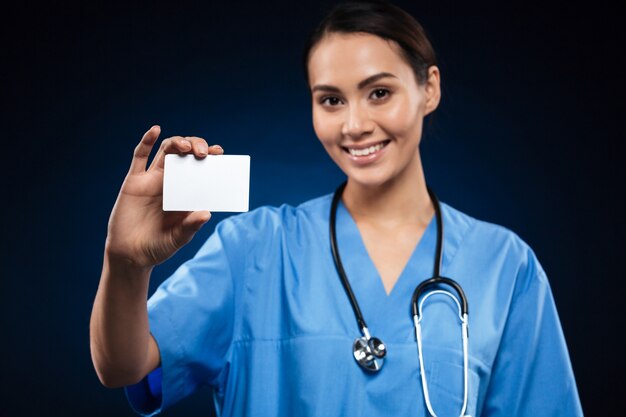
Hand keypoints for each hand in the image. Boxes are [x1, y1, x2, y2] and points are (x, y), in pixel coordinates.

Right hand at [104, 126, 223, 268]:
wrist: (129, 255)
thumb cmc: (157, 247)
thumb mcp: (177, 239)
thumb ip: (190, 227)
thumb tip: (207, 214)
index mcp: (187, 193)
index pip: (202, 169)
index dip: (211, 158)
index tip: (220, 153)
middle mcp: (172, 182)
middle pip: (186, 154)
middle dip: (196, 147)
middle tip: (204, 153)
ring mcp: (152, 179)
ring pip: (167, 151)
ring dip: (178, 142)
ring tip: (187, 147)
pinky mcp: (134, 181)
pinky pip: (139, 157)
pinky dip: (146, 141)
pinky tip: (155, 130)